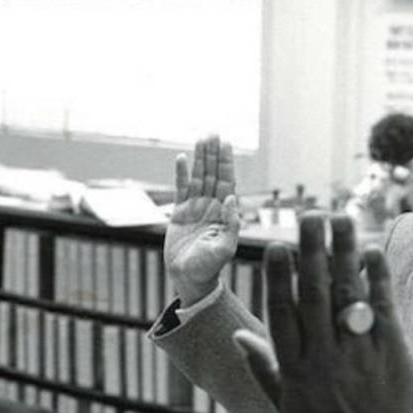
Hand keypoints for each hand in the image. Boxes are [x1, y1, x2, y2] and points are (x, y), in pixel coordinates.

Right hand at [164, 136, 239, 306]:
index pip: (227, 182)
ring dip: (200, 159)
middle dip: (213, 154)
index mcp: (225, 213)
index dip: (226, 162)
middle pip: (213, 175)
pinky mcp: (180, 214)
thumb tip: (232, 198)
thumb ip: (231, 224)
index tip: (225, 144)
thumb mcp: (225, 249)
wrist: (190, 279)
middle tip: (213, 133)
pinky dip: (181, 174)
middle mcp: (211, 207)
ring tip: (201, 139)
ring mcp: (196, 209)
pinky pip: (180, 189)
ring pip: (198, 178)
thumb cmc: (209, 268)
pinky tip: (182, 159)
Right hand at [234, 214, 412, 412]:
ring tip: (339, 218)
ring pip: (348, 294)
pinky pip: (382, 307)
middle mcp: (324, 354)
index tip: (277, 247)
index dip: (280, 278)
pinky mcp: (390, 350)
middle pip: (316, 294)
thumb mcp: (285, 402)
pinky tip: (371, 250)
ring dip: (344, 253)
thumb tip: (236, 336)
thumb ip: (262, 366)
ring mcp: (358, 351)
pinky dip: (377, 277)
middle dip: (312, 252)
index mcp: (294, 365)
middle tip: (309, 216)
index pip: (283, 313)